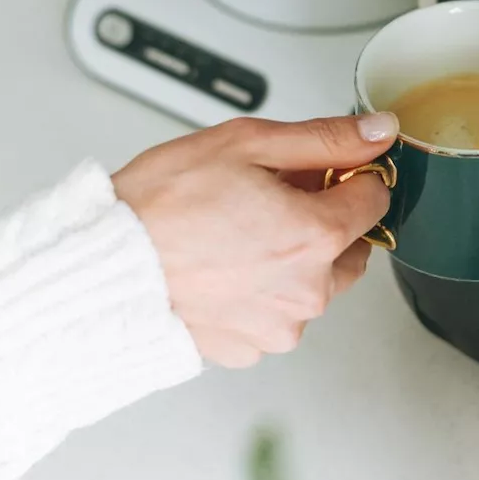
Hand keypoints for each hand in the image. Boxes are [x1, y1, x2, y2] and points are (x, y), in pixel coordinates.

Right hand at [111, 113, 398, 368]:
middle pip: (350, 246)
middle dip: (325, 220)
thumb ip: (325, 138)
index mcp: (317, 236)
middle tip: (270, 198)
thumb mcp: (246, 144)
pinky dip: (260, 292)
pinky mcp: (250, 348)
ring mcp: (279, 327)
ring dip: (294, 259)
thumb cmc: (160, 206)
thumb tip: (377, 131)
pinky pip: (274, 313)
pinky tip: (223, 267)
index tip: (321, 171)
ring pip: (313, 284)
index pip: (375, 199)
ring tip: (237, 234)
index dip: (350, 175)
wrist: (101, 266)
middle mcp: (308, 291)